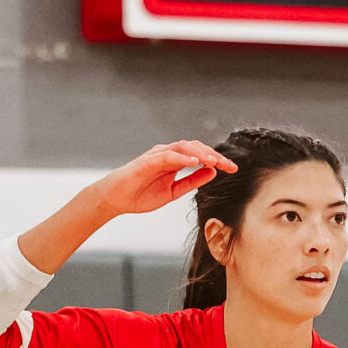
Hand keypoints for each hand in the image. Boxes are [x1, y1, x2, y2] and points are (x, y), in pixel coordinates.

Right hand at [89, 141, 236, 219]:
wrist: (115, 200)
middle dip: (214, 155)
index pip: (200, 156)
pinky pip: (168, 155)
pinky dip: (182, 157)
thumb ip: (191, 182)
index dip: (217, 160)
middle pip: (195, 148)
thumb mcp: (173, 192)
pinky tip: (195, 162)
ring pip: (184, 147)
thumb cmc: (140, 195)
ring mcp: (157, 155)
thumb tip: (212, 173)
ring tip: (216, 161)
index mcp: (174, 161)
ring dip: (201, 153)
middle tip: (230, 165)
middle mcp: (167, 154)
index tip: (232, 168)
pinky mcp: (147, 161)